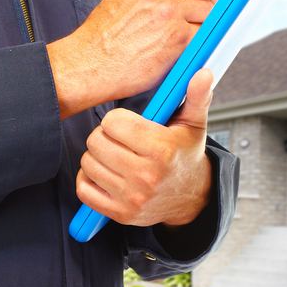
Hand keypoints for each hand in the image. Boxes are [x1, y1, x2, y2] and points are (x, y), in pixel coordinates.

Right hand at [48, 0, 218, 118]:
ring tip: (181, 34)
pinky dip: (197, 43)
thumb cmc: (107, 32)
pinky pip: (205, 35)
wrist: (90, 62)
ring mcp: (170, 11)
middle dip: (208, 0)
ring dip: (203, 24)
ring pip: (210, 11)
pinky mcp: (178, 38)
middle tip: (196, 15)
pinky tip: (178, 48)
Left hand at [75, 69, 213, 226]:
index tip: (128, 125)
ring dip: (97, 157)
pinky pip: (83, 190)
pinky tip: (105, 173)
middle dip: (104, 136)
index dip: (117, 120)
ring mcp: (132, 198)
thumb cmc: (186, 155)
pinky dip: (88, 179)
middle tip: (120, 139)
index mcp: (162, 149)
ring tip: (115, 155)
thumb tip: (203, 72)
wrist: (191, 197)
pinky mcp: (121, 214)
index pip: (112, 122)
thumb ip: (197, 96)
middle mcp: (146, 176)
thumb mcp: (194, 124)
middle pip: (95, 141)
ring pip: (88, 163)